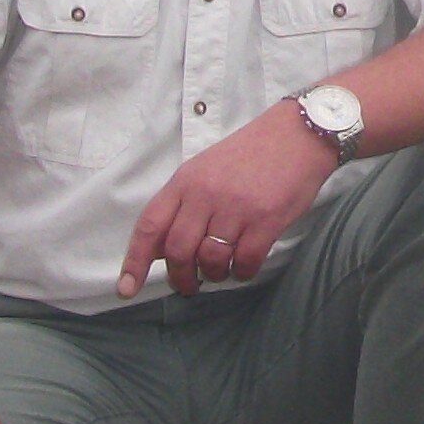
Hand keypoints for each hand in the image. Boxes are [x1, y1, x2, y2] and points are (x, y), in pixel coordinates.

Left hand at [123, 102, 339, 296]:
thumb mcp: (205, 169)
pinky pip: (245, 261)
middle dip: (181, 277)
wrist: (297, 134)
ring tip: (221, 271)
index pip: (150, 226)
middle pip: (178, 251)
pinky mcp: (266, 219)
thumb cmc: (250, 154)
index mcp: (186, 180)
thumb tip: (160, 249)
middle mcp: (206, 194)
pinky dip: (242, 272)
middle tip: (190, 285)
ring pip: (211, 259)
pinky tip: (244, 266)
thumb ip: (182, 204)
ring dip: (214, 274)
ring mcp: (237, 207)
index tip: (126, 289)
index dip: (135, 262)